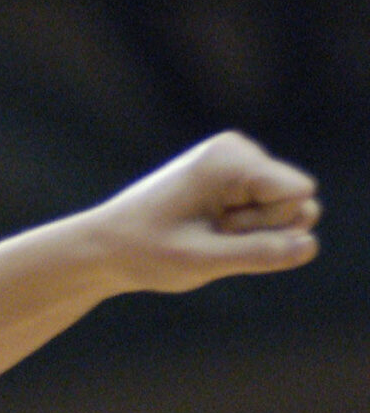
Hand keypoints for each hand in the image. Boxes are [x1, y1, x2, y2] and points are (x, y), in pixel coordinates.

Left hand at [85, 131, 321, 294]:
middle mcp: (239, 151)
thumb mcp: (199, 261)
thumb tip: (309, 246)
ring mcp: (240, 165)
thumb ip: (257, 254)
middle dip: (258, 230)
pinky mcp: (238, 182)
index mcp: (230, 158)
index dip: (265, 225)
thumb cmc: (142, 252)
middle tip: (206, 236)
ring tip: (204, 235)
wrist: (103, 248)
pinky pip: (271, 216)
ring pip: (288, 213)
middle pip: (296, 205)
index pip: (299, 195)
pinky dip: (242, 233)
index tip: (217, 228)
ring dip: (250, 234)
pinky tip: (207, 232)